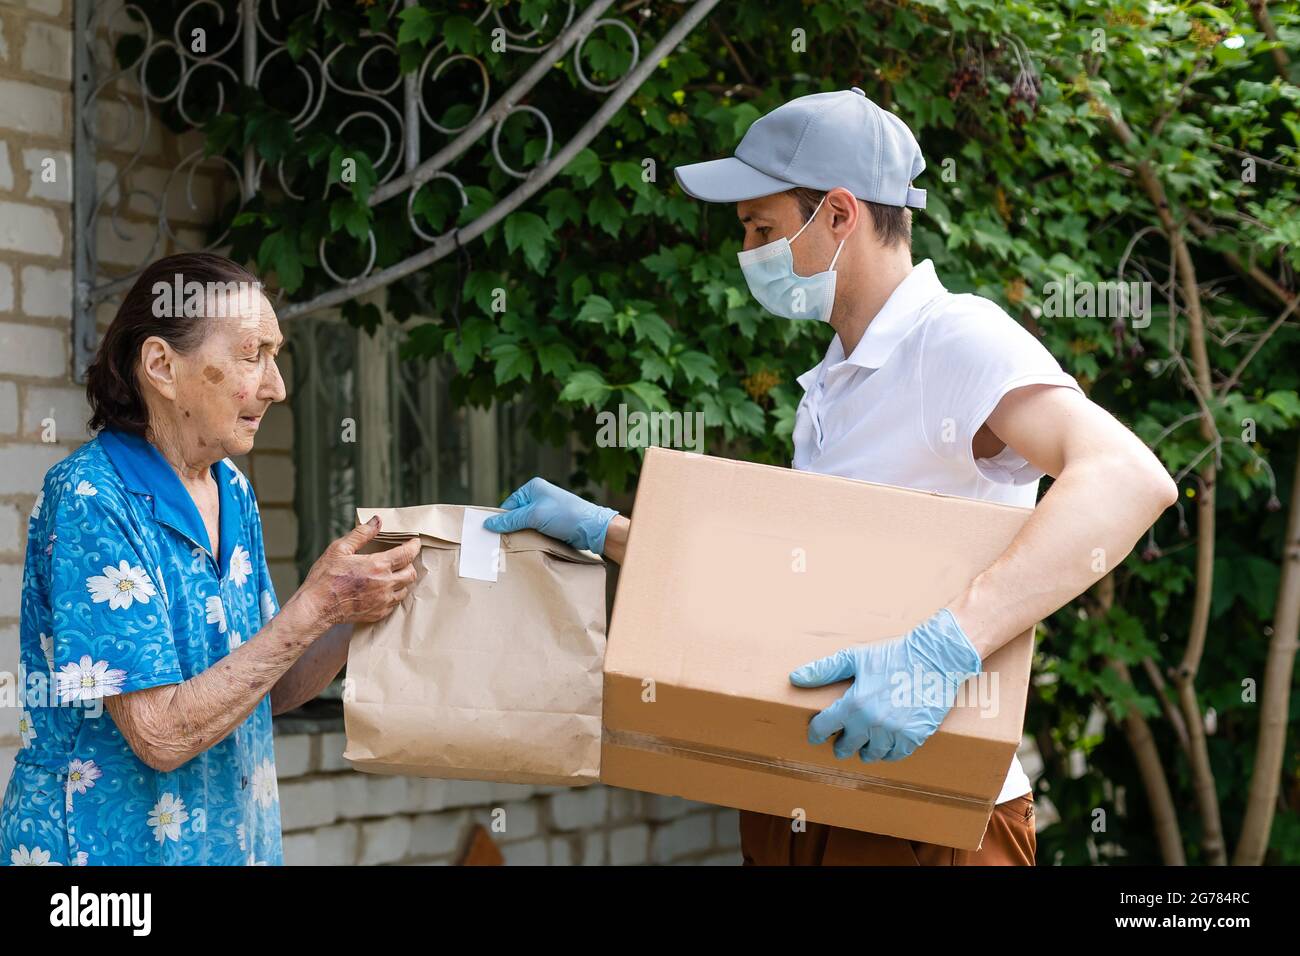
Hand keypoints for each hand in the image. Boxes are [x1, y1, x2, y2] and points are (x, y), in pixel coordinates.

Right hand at [297, 516, 420, 627]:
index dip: (414, 546)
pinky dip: (393, 594)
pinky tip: (383, 589)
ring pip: (405, 589)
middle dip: (409, 563)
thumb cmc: (325, 578)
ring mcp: (383, 601)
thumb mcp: (339, 549)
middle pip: (411, 573)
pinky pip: (395, 603)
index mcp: (378, 566)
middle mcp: (385, 584)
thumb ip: (361, 534)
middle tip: (402, 558)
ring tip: (392, 574)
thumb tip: (377, 521)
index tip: (414, 542)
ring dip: (402, 580)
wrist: (317, 608)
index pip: (407, 554)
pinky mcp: (379, 613)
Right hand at [482, 477, 617, 554]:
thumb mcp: (534, 516)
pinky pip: (535, 532)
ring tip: (516, 546)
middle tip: (503, 543)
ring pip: (525, 526)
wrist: (591, 528)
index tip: (494, 534)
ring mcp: (546, 511)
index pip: (509, 505)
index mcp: (533, 488)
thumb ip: (511, 520)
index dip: (502, 519)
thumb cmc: (565, 515)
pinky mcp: (552, 524)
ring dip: (522, 536)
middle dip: (511, 528)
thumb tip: (489, 524)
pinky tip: (528, 547)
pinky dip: (531, 539)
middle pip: (516, 516)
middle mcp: (539, 497)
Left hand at [789, 609, 981, 762]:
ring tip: (864, 745)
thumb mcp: (855, 657)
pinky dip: (889, 752)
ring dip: (865, 751)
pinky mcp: (914, 737)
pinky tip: (886, 744)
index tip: (815, 736)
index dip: (816, 733)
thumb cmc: (893, 655)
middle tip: (842, 744)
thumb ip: (824, 670)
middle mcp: (872, 721)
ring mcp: (894, 732)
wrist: (934, 659)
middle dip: (842, 745)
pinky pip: (895, 755)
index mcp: (854, 703)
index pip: (824, 727)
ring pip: (871, 754)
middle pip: (847, 747)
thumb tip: (795, 678)